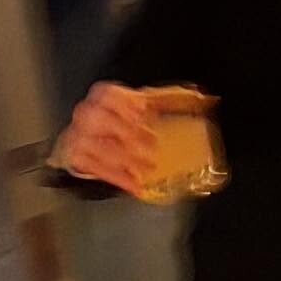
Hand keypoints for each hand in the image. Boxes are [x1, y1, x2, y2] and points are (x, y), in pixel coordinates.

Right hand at [50, 82, 215, 198]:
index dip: (124, 104)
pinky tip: (134, 185)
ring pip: (96, 146)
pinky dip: (117, 178)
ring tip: (146, 169)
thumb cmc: (121, 121)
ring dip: (123, 160)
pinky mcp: (76, 158)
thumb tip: (203, 98)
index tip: (142, 114)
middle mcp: (86, 114)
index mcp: (103, 96)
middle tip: (150, 146)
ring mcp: (77, 136)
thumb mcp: (145, 107)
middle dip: (125, 133)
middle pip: (98, 120)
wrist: (91, 140)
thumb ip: (169, 101)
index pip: (108, 95)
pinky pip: (94, 169)